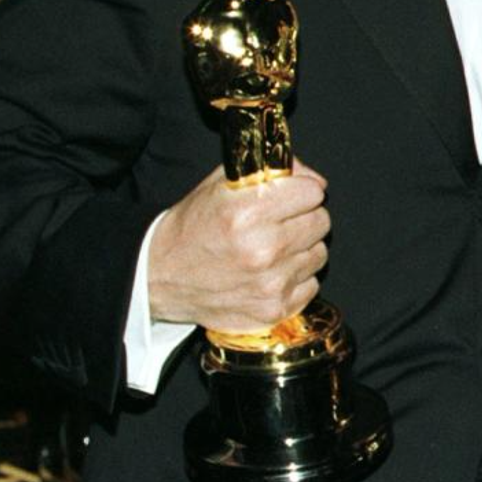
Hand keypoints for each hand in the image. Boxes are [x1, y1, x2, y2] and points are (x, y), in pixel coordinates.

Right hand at [147, 162, 329, 331]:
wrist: (159, 278)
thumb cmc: (192, 228)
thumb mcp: (221, 185)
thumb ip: (271, 172)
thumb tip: (314, 179)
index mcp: (246, 212)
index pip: (312, 191)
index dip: (302, 190)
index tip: (291, 196)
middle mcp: (262, 248)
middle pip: (321, 221)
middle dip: (304, 218)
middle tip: (279, 223)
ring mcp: (270, 283)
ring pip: (319, 254)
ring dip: (301, 250)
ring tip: (271, 249)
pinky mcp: (274, 309)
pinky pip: (311, 285)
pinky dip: (295, 279)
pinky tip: (269, 274)